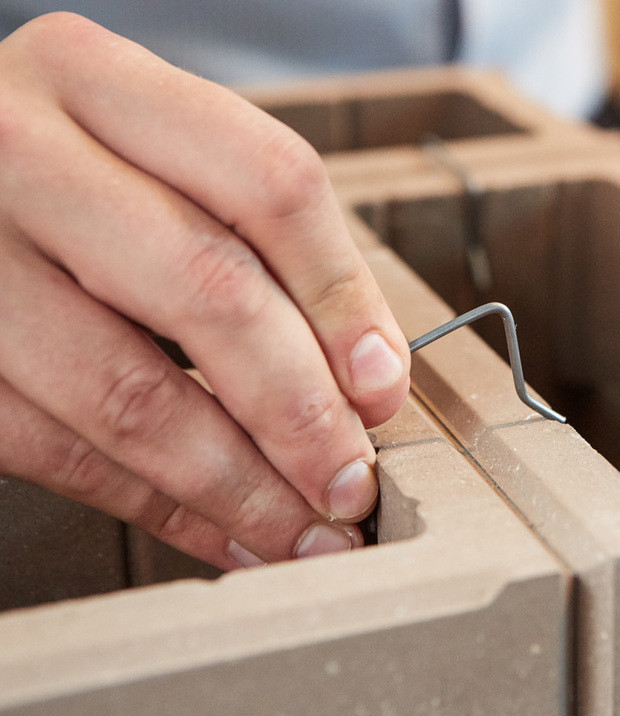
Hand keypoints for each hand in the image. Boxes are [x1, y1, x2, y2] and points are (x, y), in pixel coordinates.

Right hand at [0, 14, 410, 568]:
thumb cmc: (76, 176)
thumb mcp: (159, 160)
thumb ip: (264, 245)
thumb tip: (368, 381)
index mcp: (99, 80)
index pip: (269, 183)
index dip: (344, 300)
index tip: (383, 388)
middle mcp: (24, 154)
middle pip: (210, 292)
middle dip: (301, 412)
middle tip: (351, 482)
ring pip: (131, 393)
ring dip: (239, 484)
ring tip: (306, 530)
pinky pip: (61, 451)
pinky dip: (160, 507)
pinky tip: (226, 531)